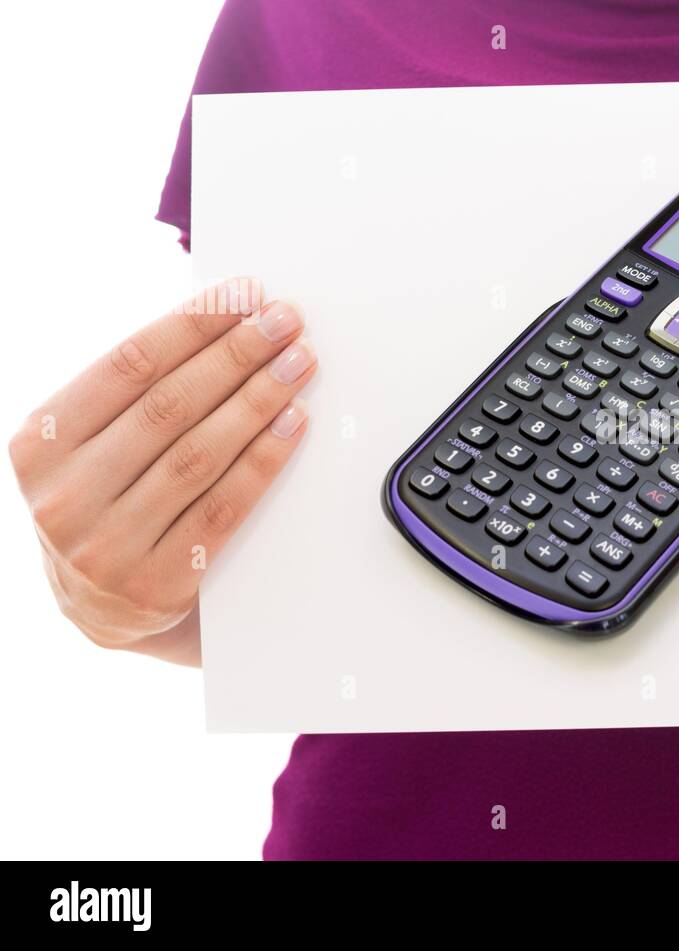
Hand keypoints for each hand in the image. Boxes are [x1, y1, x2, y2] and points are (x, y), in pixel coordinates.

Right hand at [9, 278, 315, 665]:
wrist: (102, 612)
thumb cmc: (108, 505)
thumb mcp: (93, 448)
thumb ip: (135, 396)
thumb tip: (219, 321)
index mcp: (39, 444)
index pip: (127, 366)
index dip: (193, 325)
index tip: (243, 294)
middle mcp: (64, 495)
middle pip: (169, 406)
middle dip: (237, 354)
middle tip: (285, 321)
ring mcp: (106, 546)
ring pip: (199, 455)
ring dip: (259, 400)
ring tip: (298, 364)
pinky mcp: (156, 585)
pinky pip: (223, 508)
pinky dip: (264, 460)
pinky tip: (293, 424)